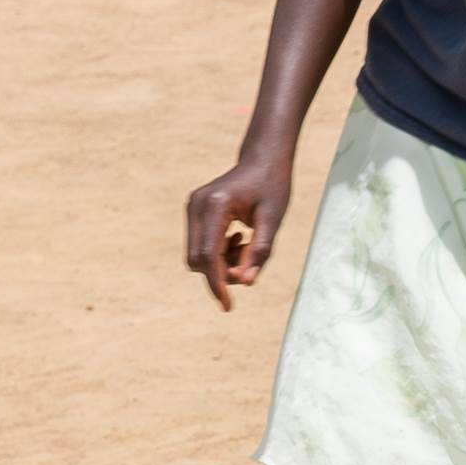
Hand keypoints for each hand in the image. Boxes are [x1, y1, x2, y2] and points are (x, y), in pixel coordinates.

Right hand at [186, 148, 296, 308]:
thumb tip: (246, 282)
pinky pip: (201, 246)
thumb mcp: (273, 219)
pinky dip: (218, 253)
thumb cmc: (272, 185)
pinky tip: (239, 238)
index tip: (228, 305)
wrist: (263, 159)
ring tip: (247, 245)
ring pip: (198, 255)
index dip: (217, 284)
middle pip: (198, 259)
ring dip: (221, 263)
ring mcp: (192, 207)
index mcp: (216, 205)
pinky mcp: (194, 211)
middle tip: (250, 264)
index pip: (208, 256)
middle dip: (221, 273)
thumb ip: (260, 251)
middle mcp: (197, 205)